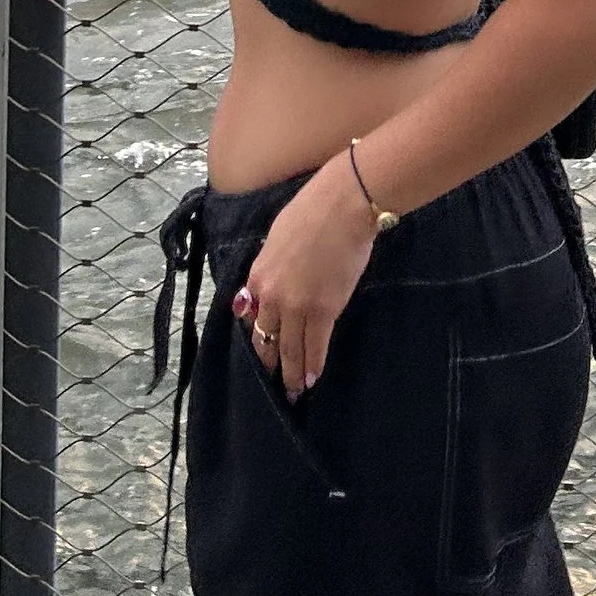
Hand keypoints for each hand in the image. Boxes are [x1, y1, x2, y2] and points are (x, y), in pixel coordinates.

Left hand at [230, 158, 376, 397]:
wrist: (344, 205)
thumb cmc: (314, 209)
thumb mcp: (278, 235)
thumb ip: (273, 264)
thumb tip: (277, 276)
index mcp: (258, 274)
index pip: (250, 314)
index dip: (257, 332)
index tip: (262, 345)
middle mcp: (272, 296)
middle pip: (266, 337)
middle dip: (269, 362)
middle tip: (271, 381)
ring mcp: (297, 306)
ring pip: (290, 349)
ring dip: (291, 373)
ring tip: (292, 390)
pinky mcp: (324, 311)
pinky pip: (315, 347)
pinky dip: (313, 366)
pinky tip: (311, 379)